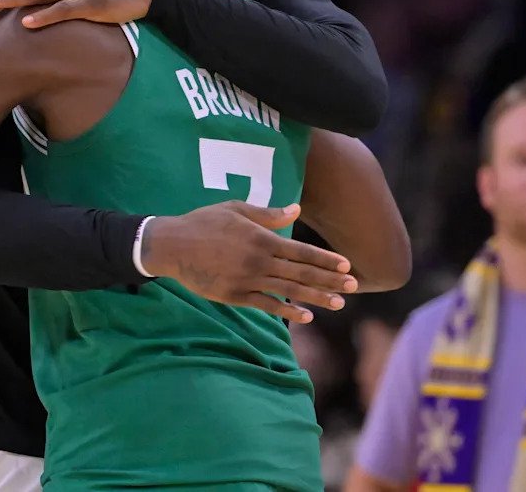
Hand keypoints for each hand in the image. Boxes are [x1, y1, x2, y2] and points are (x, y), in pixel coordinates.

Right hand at [140, 201, 356, 324]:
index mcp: (261, 238)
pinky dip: (288, 310)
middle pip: (301, 273)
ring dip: (316, 298)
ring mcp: (248, 281)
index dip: (326, 260)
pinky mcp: (236, 296)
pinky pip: (267, 305)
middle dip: (329, 280)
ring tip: (338, 303)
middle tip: (353, 287)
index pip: (301, 252)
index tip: (346, 266)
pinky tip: (306, 315)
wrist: (172, 245)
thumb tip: (296, 209)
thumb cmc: (204, 222)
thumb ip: (268, 214)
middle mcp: (259, 261)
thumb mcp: (236, 209)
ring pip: (289, 291)